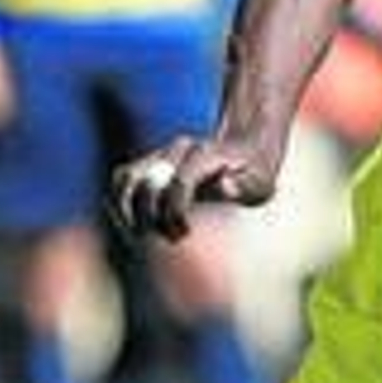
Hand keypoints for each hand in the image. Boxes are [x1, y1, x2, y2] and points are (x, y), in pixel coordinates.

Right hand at [110, 132, 278, 241]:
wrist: (245, 145)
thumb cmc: (256, 171)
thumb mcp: (262, 182)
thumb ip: (245, 186)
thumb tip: (224, 187)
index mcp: (204, 155)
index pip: (179, 183)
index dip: (174, 211)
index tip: (183, 232)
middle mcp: (178, 150)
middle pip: (145, 183)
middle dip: (152, 217)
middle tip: (173, 236)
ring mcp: (161, 154)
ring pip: (125, 180)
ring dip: (128, 213)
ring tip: (144, 235)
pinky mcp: (150, 163)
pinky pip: (121, 181)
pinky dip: (120, 205)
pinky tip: (133, 227)